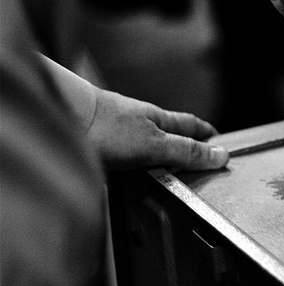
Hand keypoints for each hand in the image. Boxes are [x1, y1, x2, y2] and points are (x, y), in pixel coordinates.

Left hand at [88, 88, 228, 169]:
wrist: (60, 118)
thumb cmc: (106, 128)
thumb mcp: (155, 145)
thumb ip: (186, 151)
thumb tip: (221, 155)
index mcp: (159, 120)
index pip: (190, 125)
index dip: (206, 134)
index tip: (219, 142)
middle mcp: (140, 122)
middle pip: (170, 131)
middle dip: (185, 142)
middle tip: (199, 155)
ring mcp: (119, 129)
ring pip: (148, 140)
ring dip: (161, 151)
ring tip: (169, 166)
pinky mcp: (101, 141)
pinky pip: (128, 150)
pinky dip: (138, 158)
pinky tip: (133, 167)